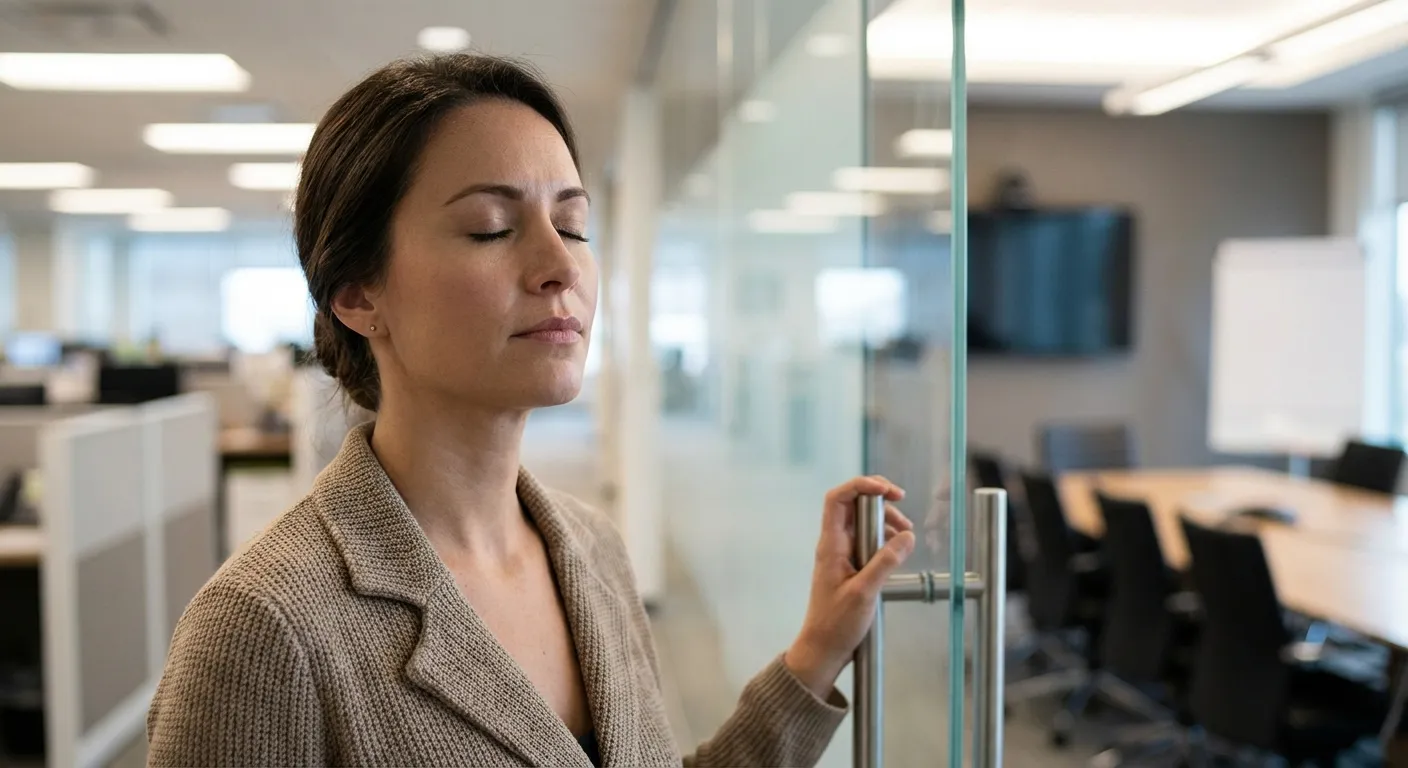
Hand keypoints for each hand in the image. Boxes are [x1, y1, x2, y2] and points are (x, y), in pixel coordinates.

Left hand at [783, 476, 915, 698]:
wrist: (823, 649)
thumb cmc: (836, 624)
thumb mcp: (864, 592)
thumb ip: (885, 562)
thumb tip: (907, 536)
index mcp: (830, 544)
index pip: (837, 498)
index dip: (861, 486)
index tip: (888, 492)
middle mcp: (834, 544)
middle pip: (853, 506)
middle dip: (880, 503)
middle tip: (904, 513)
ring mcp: (841, 554)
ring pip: (863, 524)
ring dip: (886, 522)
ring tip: (906, 535)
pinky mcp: (850, 566)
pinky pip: (868, 542)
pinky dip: (884, 540)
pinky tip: (899, 551)